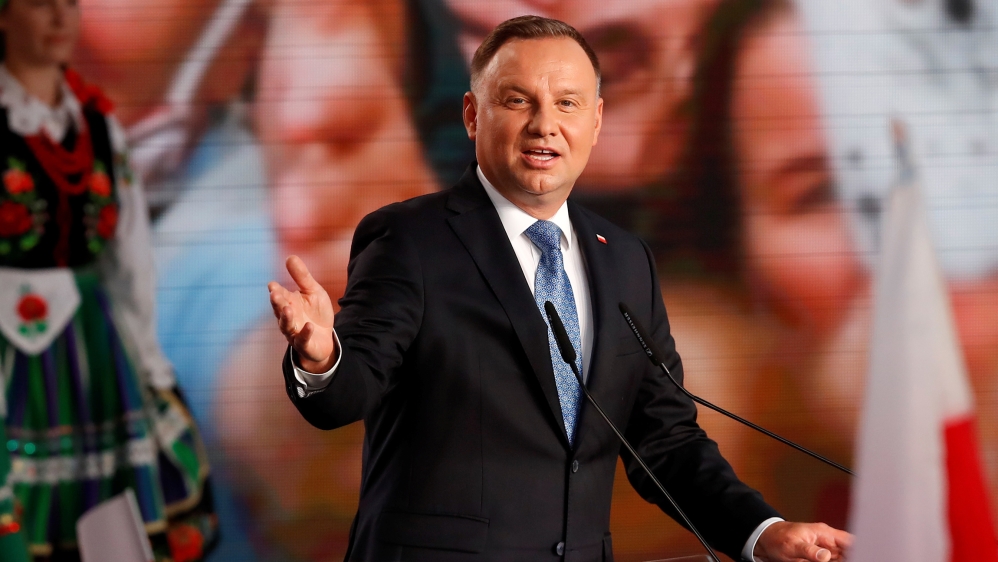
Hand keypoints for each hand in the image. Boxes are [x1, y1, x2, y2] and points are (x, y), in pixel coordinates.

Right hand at [268, 255, 336, 371]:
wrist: (326, 338)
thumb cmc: (316, 313)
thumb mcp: (313, 291)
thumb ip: (302, 277)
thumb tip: (290, 256)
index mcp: (288, 302)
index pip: (279, 295)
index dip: (276, 291)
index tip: (272, 285)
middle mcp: (287, 317)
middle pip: (279, 310)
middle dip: (277, 303)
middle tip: (274, 294)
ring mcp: (294, 331)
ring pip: (286, 325)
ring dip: (286, 318)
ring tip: (287, 309)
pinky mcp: (304, 344)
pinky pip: (303, 339)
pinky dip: (305, 333)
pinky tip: (309, 325)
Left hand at [754, 521, 851, 561]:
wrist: (766, 541)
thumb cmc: (778, 538)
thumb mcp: (792, 545)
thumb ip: (809, 550)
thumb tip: (826, 555)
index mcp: (824, 534)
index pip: (849, 540)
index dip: (860, 548)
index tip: (866, 555)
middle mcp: (827, 542)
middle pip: (849, 552)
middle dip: (855, 557)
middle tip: (860, 559)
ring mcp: (824, 551)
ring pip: (842, 558)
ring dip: (845, 560)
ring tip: (855, 558)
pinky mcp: (819, 559)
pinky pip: (832, 561)